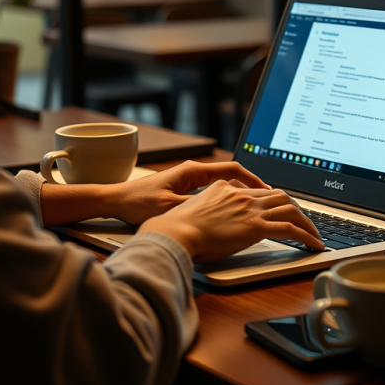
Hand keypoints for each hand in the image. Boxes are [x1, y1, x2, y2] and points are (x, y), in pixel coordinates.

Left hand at [106, 160, 270, 225]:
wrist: (116, 201)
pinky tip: (229, 214)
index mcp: (192, 171)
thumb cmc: (138, 202)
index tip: (267, 190)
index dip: (252, 179)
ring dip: (238, 195)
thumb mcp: (169, 207)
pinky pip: (211, 193)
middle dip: (250, 188)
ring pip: (221, 185)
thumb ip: (195, 207)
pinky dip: (224, 201)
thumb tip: (220, 211)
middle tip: (268, 201)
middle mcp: (192, 172)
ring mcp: (188, 181)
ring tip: (255, 208)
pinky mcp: (183, 190)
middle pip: (230, 177)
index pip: (232, 170)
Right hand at [139, 180, 323, 261]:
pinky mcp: (257, 227)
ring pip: (291, 209)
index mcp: (226, 187)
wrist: (175, 231)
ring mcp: (251, 209)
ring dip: (307, 222)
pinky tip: (314, 245)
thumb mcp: (195, 209)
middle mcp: (242, 195)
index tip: (282, 208)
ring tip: (314, 235)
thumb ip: (210, 208)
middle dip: (296, 208)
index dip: (275, 199)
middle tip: (304, 221)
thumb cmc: (178, 227)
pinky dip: (307, 236)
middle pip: (280, 195)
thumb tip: (215, 219)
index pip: (259, 190)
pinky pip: (291, 229)